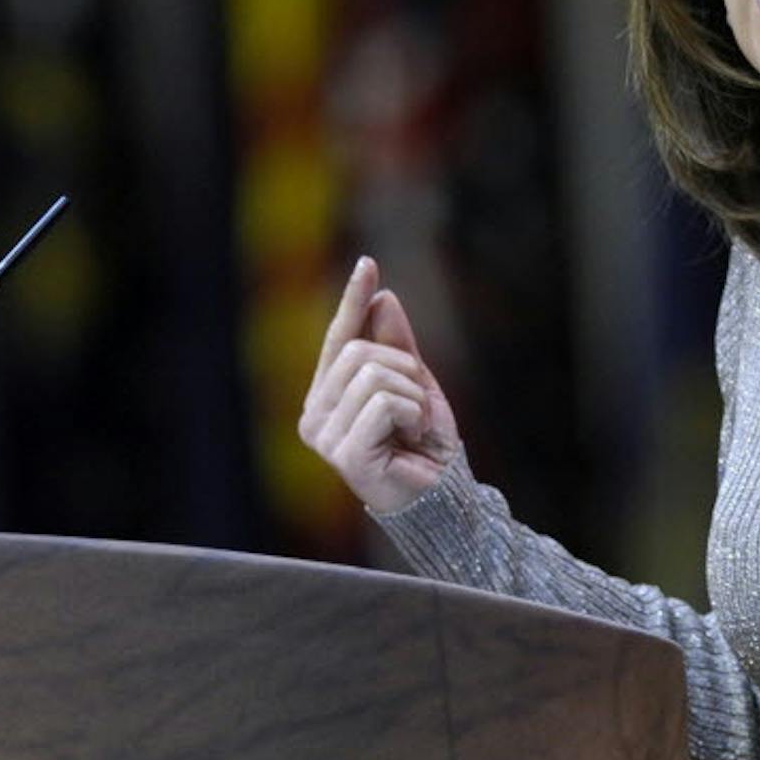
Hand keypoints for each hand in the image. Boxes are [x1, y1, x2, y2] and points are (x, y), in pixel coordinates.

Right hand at [299, 257, 461, 514]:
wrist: (445, 496)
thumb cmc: (425, 445)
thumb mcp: (414, 383)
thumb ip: (395, 344)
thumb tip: (382, 298)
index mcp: (326, 397)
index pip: (339, 339)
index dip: (352, 301)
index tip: (367, 264)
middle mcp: (314, 416)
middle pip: (358, 353)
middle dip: (403, 369)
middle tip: (417, 406)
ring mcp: (324, 438)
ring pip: (373, 375)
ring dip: (412, 396)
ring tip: (414, 426)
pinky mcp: (344, 456)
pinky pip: (382, 403)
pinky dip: (411, 413)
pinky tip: (412, 440)